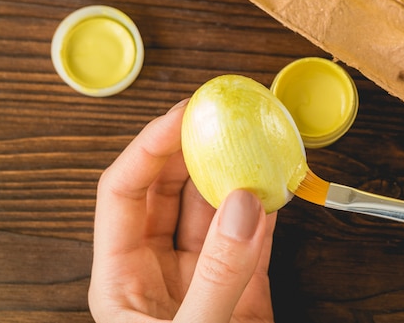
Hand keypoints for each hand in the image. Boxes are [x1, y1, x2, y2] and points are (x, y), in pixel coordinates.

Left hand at [88, 100, 276, 322]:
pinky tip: (280, 182)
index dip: (148, 149)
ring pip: (216, 208)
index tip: (181, 117)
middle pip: (169, 190)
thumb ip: (214, 277)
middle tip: (218, 117)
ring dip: (236, 175)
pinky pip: (257, 236)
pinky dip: (270, 209)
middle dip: (191, 149)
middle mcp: (162, 267)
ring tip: (255, 141)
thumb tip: (243, 205)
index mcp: (123, 277)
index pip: (123, 193)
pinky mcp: (246, 287)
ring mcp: (206, 275)